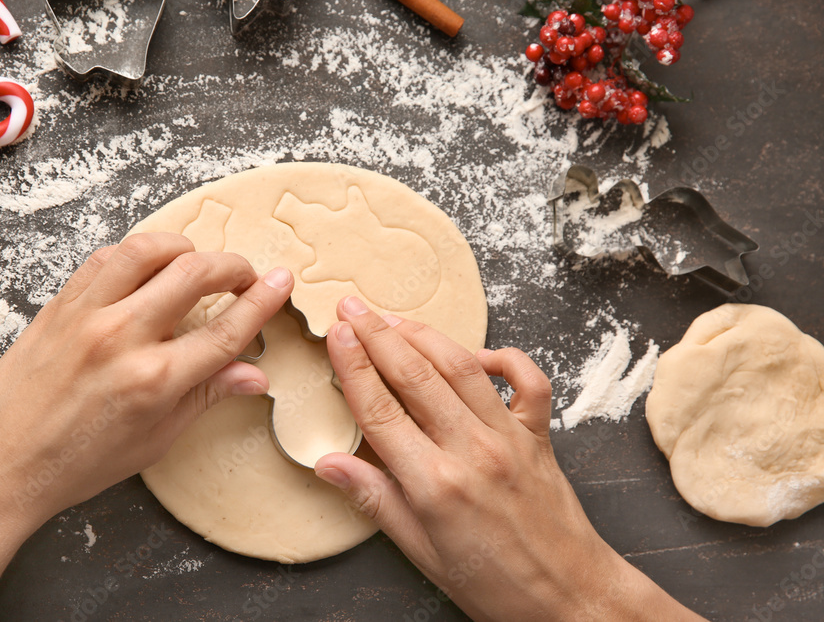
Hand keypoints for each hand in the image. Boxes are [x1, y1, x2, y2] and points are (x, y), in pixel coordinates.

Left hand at [0, 232, 294, 527]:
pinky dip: (136, 252)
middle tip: (246, 276)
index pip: (226, 330)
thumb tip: (254, 376)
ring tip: (198, 262)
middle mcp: (122, 339)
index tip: (281, 283)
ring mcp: (87, 316)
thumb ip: (205, 397)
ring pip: (149, 250)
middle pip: (195, 275)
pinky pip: (105, 258)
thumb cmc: (75, 463)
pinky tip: (148, 266)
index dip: (262, 302)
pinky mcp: (60, 305)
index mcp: (153, 381)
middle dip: (233, 267)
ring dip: (185, 247)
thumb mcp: (153, 440)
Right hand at [316, 296, 703, 621]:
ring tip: (393, 318)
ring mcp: (509, 439)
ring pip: (461, 368)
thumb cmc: (495, 585)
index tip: (335, 334)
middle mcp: (472, 451)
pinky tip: (475, 355)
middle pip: (415, 376)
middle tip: (352, 306)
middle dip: (378, 335)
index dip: (353, 365)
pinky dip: (502, 358)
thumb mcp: (421, 553)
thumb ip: (375, 501)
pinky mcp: (539, 437)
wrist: (569, 598)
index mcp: (434, 484)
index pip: (380, 409)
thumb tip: (329, 465)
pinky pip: (526, 382)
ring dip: (424, 336)